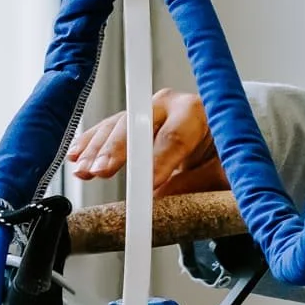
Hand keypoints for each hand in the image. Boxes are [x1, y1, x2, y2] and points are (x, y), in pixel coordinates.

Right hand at [68, 89, 228, 196]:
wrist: (221, 138)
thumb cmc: (226, 154)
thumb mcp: (224, 171)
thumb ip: (200, 183)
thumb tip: (164, 199)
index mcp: (199, 113)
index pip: (176, 137)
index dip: (159, 160)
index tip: (148, 183)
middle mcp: (171, 105)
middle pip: (139, 125)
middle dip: (119, 150)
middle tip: (103, 171)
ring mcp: (148, 110)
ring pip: (118, 126)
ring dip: (98, 149)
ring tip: (84, 170)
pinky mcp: (133, 120)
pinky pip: (106, 129)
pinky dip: (90, 143)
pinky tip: (77, 155)